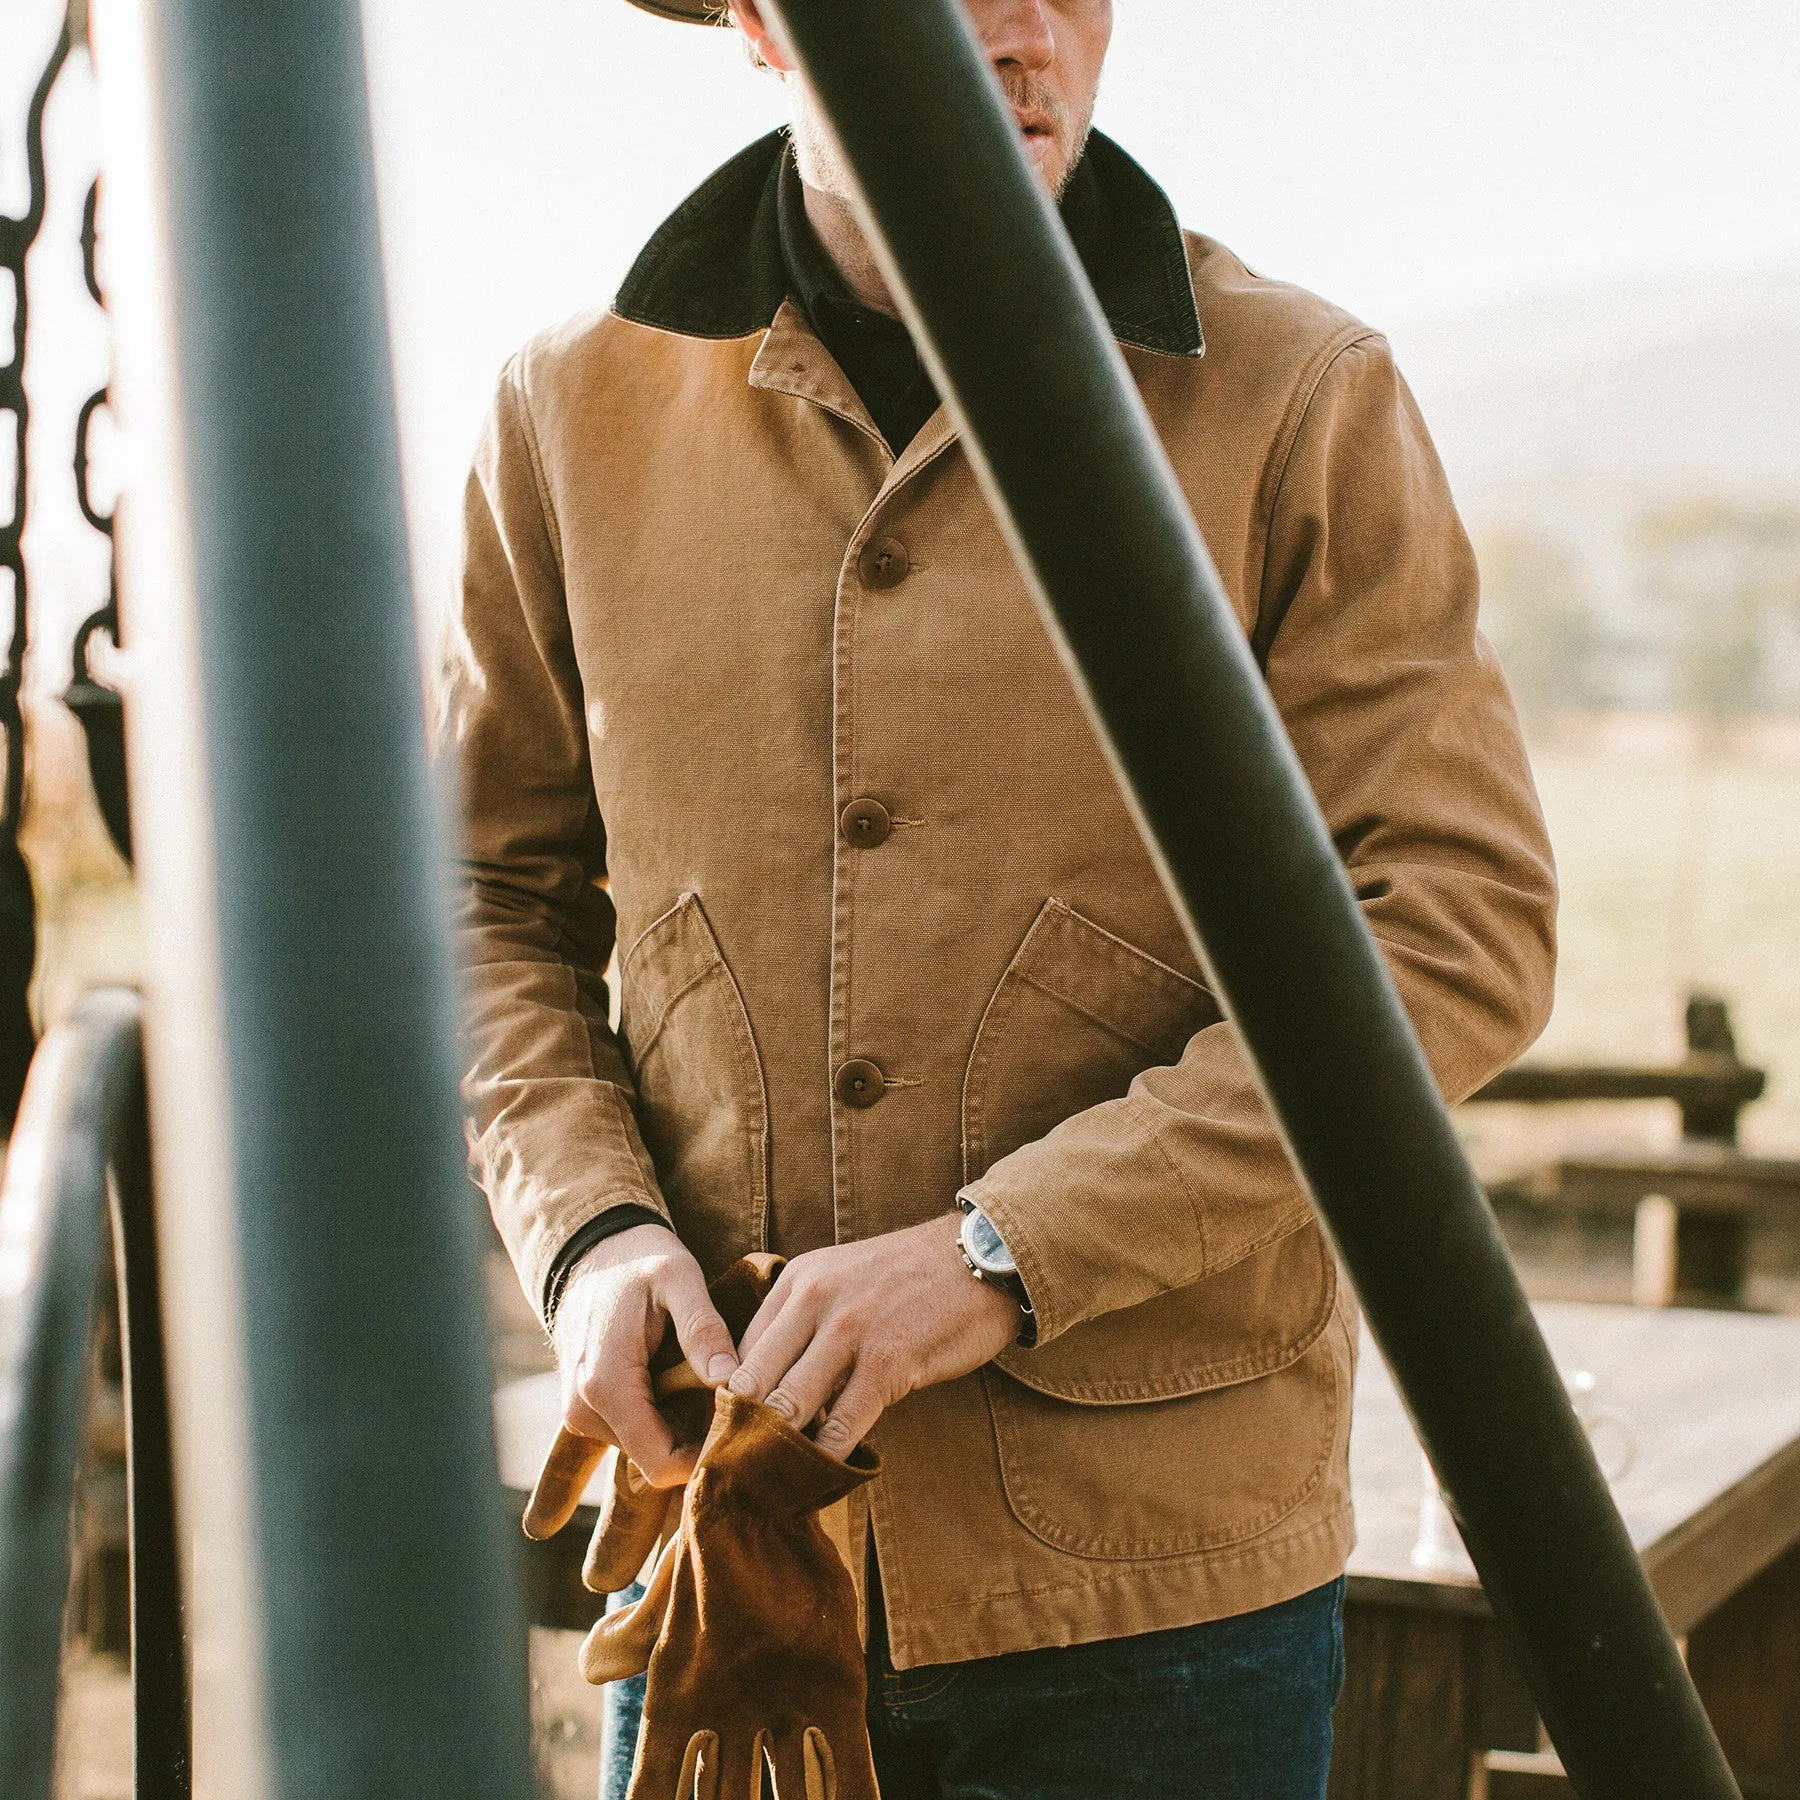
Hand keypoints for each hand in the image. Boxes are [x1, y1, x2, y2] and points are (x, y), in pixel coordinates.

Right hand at [553, 1223, 739, 1486]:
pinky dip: (668, 1419)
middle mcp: (584, 1411)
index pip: (663, 1463)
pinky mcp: (588, 1408)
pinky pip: (636, 1432)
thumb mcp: (678, 1277)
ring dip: (686, 1430)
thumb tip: (729, 1381)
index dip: (710, 1457)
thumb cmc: (637, 1259)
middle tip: (746, 1408)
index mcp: (606, 1384)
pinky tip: (693, 1386)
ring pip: (648, 1449)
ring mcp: (581, 1413)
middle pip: (658, 1460)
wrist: (589, 1250)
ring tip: (720, 1389)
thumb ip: (702, 1328)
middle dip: (702, 1442)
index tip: (750, 1430)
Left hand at [725, 1213, 1021, 1459]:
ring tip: (771, 1482)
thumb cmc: (911, 1278)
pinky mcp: (889, 1360)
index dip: (735, 1399)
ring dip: (779, 1449)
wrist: (981, 1258)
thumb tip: (781, 1391)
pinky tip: (824, 1474)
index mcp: (799, 1279)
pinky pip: (844, 1423)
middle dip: (743, 1431)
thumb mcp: (844, 1279)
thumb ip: (807, 1326)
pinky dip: (829, 1455)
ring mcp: (851, 1329)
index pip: (744, 1350)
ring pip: (791, 1405)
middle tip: (738, 1471)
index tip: (734, 1434)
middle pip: (756, 1381)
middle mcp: (815, 1299)